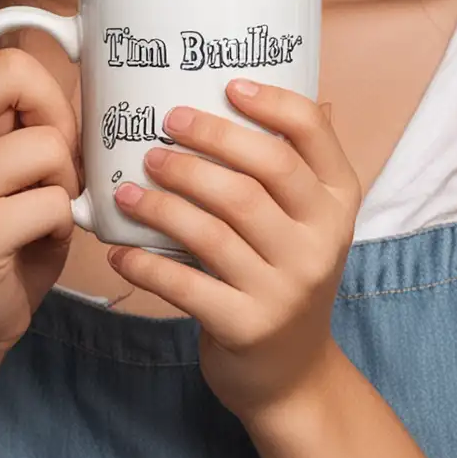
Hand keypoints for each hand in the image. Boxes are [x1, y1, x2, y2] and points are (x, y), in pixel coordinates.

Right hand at [0, 42, 82, 363]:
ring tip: (41, 214)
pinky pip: (52, 203)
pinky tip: (34, 244)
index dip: (46, 90)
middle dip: (60, 124)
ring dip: (64, 185)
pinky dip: (60, 226)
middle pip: (22, 79)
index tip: (53, 127)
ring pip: (47, 148)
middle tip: (54, 172)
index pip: (3, 61)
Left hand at [109, 82, 360, 425]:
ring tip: (127, 187)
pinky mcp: (246, 325)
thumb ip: (293, 162)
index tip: (227, 85)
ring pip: (214, 228)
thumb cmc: (284, 274)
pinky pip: (186, 285)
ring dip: (163, 202)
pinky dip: (146, 264)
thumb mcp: (305, 220)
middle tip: (162, 131)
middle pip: (259, 175)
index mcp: (337, 202)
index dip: (272, 103)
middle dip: (203, 145)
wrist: (291, 374)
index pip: (312, 135)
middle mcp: (320, 241)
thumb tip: (268, 83)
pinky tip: (118, 248)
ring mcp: (286, 287)